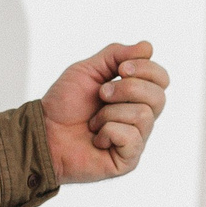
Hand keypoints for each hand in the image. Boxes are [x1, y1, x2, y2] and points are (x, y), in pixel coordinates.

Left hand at [43, 41, 169, 183]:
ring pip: (143, 115)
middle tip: (101, 95)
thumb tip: (148, 47)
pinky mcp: (129, 159)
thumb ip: (116, 55)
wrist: (44, 132)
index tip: (121, 69)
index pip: (161, 79)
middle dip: (126, 89)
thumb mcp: (89, 70)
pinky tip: (97, 139)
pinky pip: (132, 137)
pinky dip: (109, 132)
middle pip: (159, 96)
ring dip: (110, 113)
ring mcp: (136, 139)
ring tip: (94, 121)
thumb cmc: (64, 104)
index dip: (146, 69)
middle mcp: (141, 117)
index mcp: (135, 95)